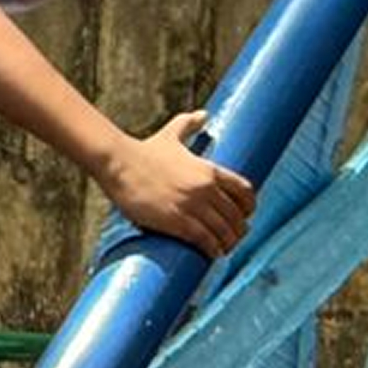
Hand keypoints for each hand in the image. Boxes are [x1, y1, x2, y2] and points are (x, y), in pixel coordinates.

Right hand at [94, 112, 255, 256]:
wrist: (119, 164)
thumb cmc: (143, 151)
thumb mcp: (170, 134)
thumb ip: (189, 124)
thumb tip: (204, 114)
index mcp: (210, 169)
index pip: (245, 191)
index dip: (249, 207)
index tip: (245, 215)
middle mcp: (206, 188)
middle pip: (236, 215)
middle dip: (239, 229)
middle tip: (234, 237)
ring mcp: (192, 205)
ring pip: (223, 231)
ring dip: (228, 243)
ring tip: (224, 248)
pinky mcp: (177, 221)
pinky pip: (205, 240)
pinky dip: (213, 249)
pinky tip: (213, 254)